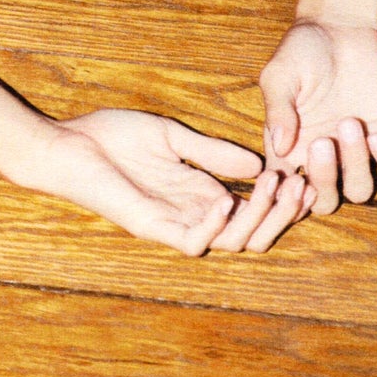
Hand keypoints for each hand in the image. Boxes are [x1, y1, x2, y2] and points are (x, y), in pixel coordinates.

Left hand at [19, 109, 312, 254]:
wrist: (68, 144)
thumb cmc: (113, 138)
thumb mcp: (173, 135)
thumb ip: (213, 152)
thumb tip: (260, 161)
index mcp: (201, 194)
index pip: (255, 209)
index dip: (283, 199)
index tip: (307, 175)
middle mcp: (194, 216)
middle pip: (254, 232)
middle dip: (283, 213)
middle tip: (301, 185)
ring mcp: (175, 225)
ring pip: (233, 241)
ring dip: (259, 217)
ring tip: (274, 185)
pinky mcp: (153, 228)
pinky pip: (193, 241)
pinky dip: (215, 225)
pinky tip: (226, 200)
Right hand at [259, 20, 376, 214]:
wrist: (341, 27)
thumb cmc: (302, 50)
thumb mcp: (280, 75)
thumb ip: (278, 109)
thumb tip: (280, 148)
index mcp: (289, 150)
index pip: (285, 192)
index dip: (287, 198)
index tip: (290, 177)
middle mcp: (324, 160)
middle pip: (324, 202)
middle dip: (324, 180)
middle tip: (323, 143)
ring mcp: (357, 154)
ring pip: (359, 191)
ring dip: (355, 166)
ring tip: (350, 123)